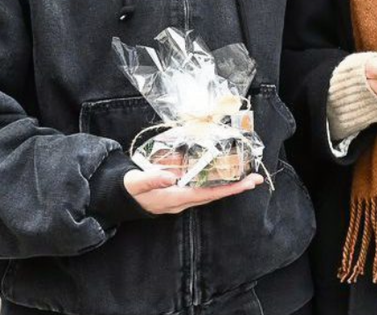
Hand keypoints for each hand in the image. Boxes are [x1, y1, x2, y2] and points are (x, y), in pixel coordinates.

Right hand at [124, 169, 262, 214]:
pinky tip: (225, 176)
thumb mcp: (136, 182)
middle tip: (256, 179)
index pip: (207, 194)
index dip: (228, 189)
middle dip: (235, 188)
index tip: (246, 184)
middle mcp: (182, 201)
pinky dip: (216, 183)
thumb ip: (152, 179)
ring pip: (210, 193)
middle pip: (214, 194)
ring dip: (229, 186)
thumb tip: (170, 178)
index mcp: (174, 198)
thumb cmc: (128, 189)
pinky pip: (203, 190)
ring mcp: (182, 199)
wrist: (120, 197)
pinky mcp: (180, 194)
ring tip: (248, 178)